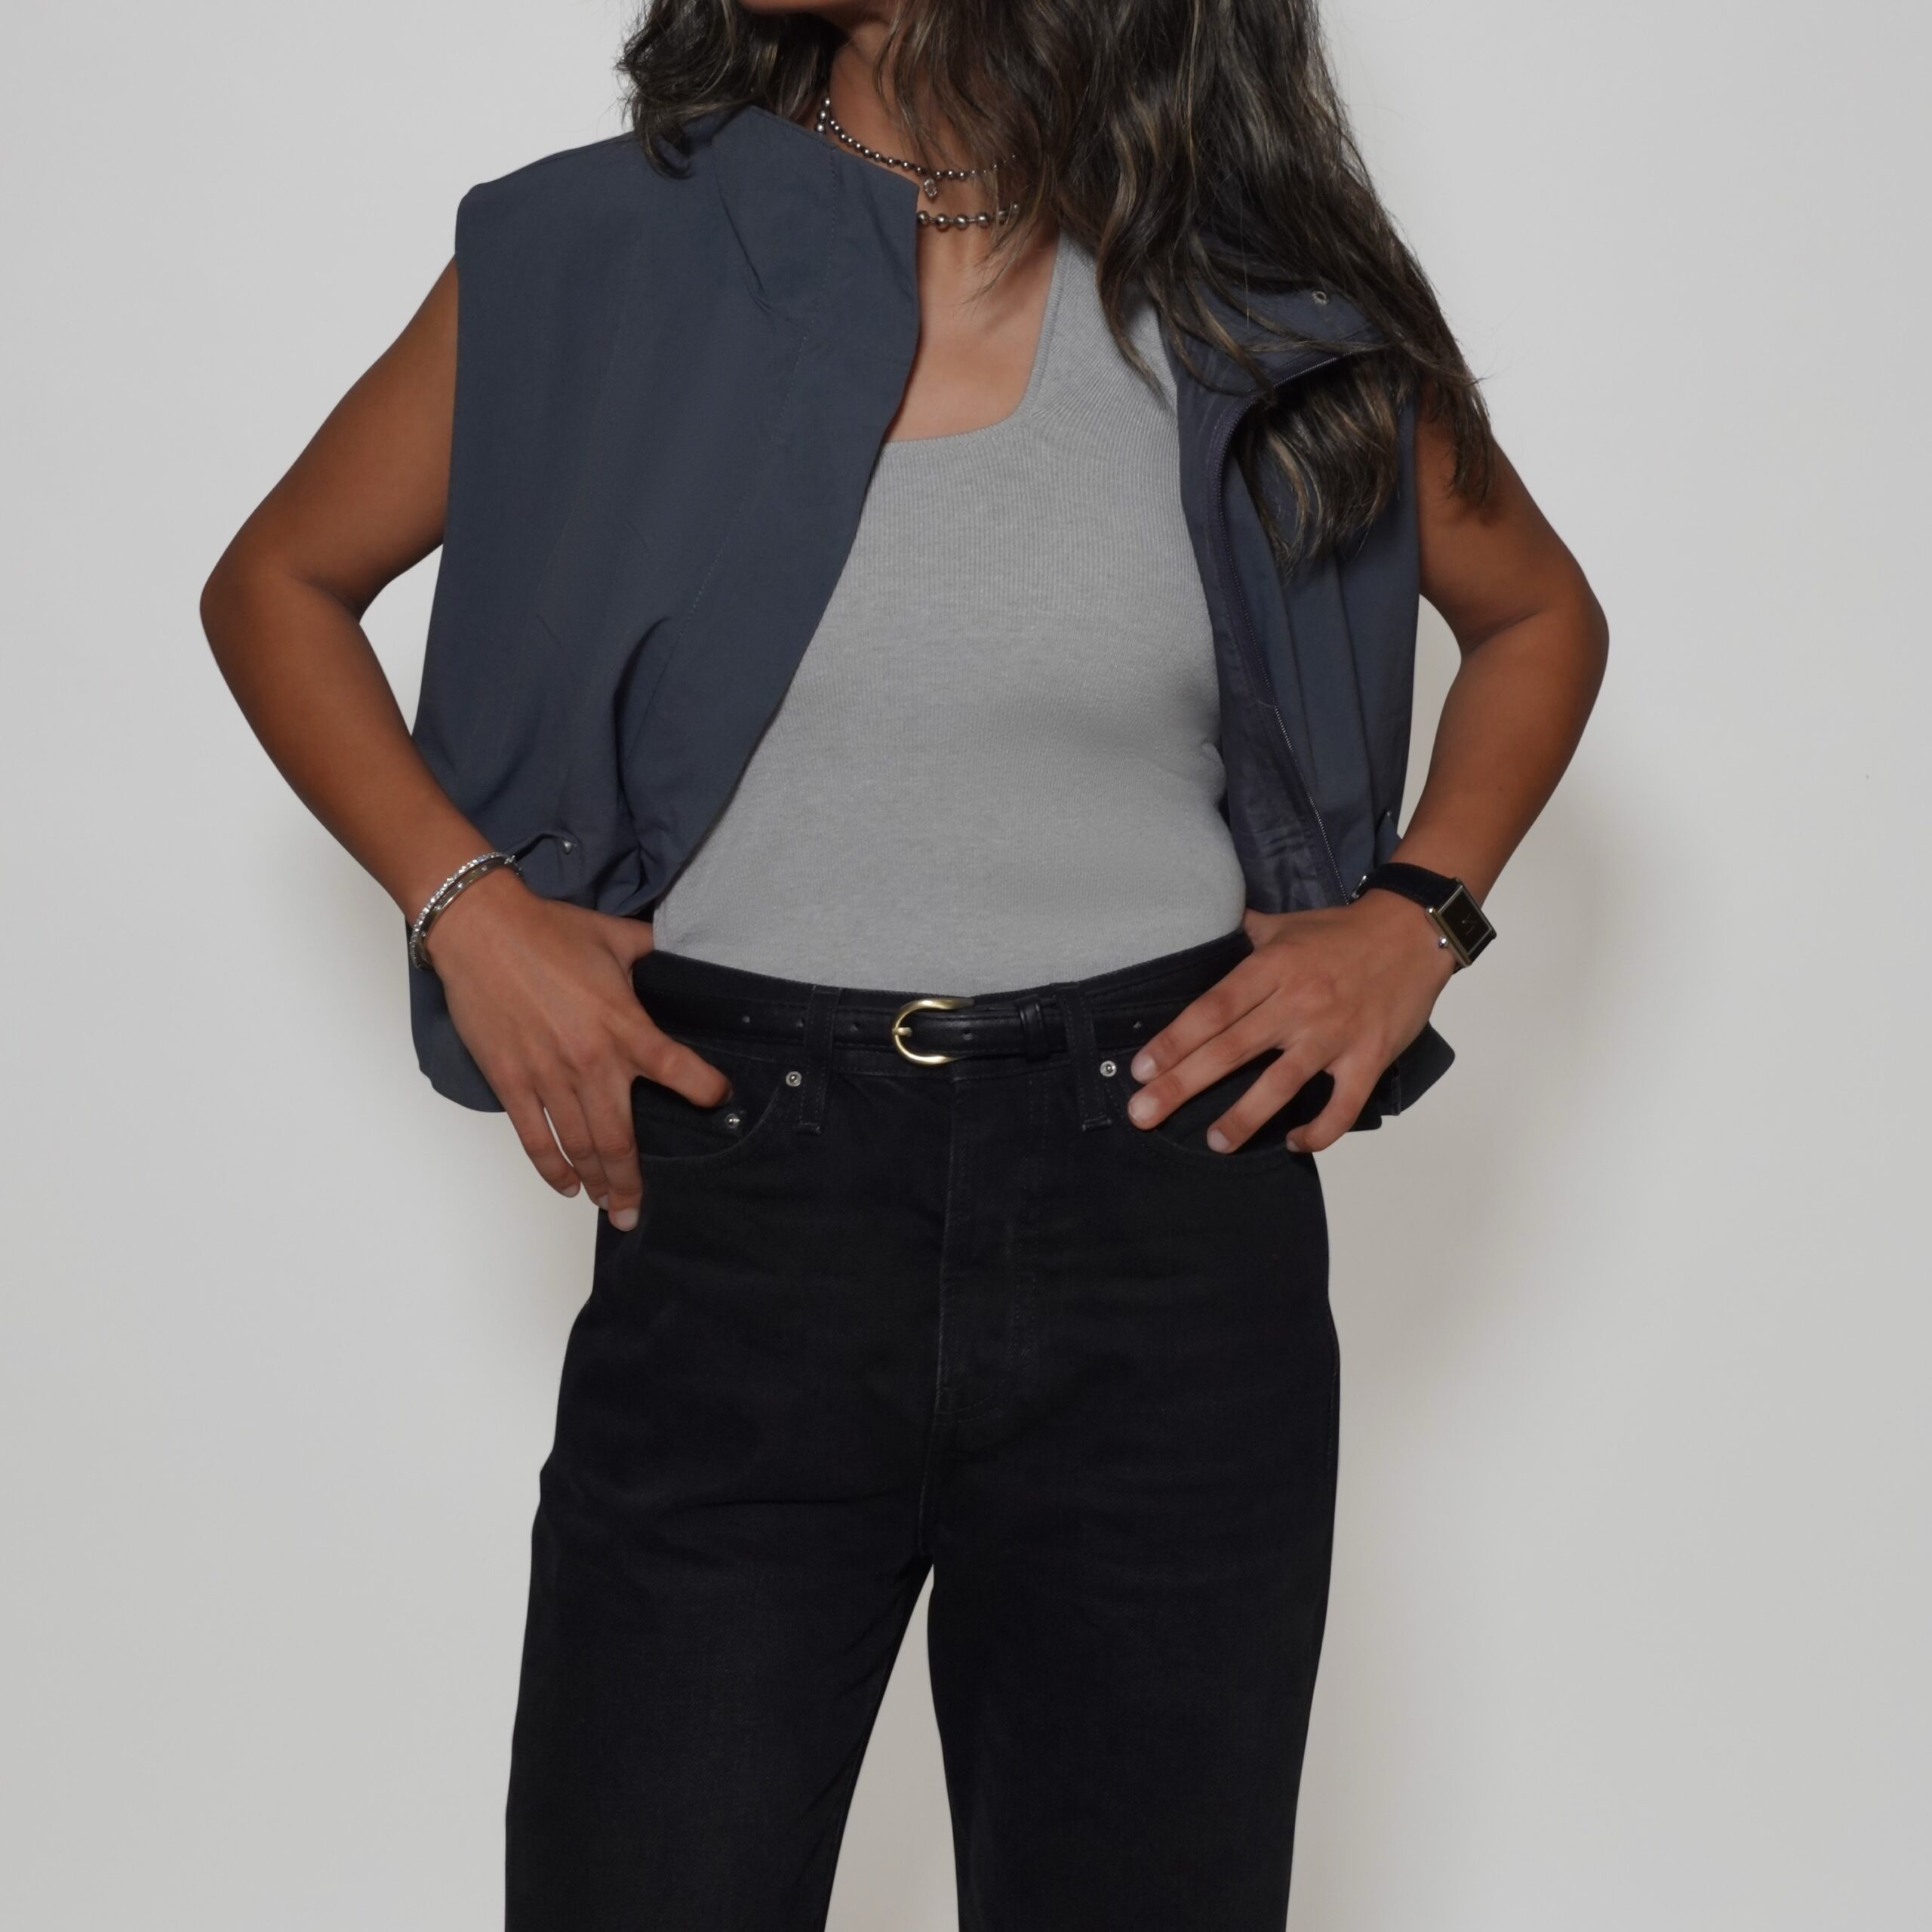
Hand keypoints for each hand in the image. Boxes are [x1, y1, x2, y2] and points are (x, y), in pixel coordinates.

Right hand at [423, 870, 729, 1227]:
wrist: (481, 929)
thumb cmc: (548, 929)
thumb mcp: (616, 936)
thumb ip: (654, 952)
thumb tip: (680, 954)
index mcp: (625, 1026)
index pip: (678, 1070)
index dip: (704, 1092)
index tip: (719, 1105)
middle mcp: (591, 1061)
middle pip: (620, 1139)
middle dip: (631, 1181)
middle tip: (638, 1209)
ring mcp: (548, 1076)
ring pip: (579, 1147)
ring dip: (596, 1182)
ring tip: (608, 1205)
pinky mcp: (511, 1081)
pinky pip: (535, 1138)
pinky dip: (551, 1168)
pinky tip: (566, 1185)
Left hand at [1125, 896, 1455, 1153]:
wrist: (1414, 931)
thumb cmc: (1343, 931)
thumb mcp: (1285, 924)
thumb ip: (1242, 934)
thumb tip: (1197, 925)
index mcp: (1273, 968)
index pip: (1212, 1008)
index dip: (1174, 1041)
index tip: (1141, 1069)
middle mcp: (1299, 1002)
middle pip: (1231, 1048)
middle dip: (1183, 1084)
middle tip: (1143, 1114)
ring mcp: (1335, 1034)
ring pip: (1282, 1082)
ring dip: (1244, 1117)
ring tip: (1214, 1143)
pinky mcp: (1369, 1057)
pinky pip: (1343, 1106)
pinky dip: (1319, 1130)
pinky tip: (1294, 1143)